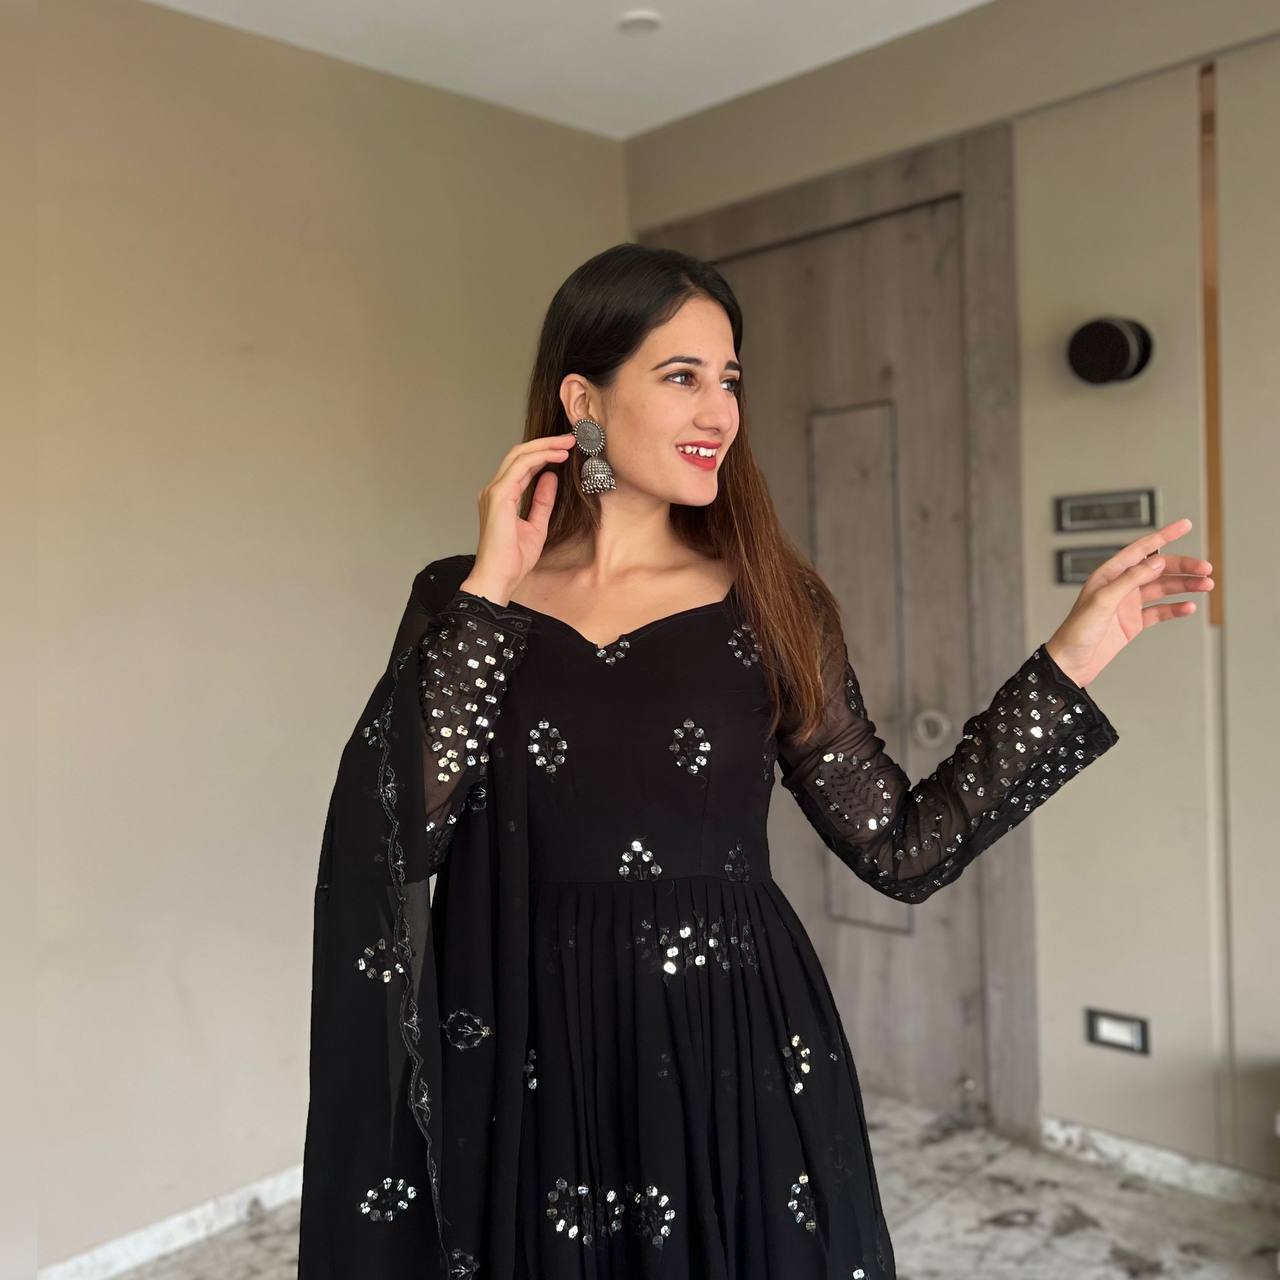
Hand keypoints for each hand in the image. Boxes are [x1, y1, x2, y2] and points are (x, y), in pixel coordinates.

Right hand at [460, 432, 576, 601]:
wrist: (499, 577)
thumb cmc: (512, 559)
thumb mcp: (537, 525)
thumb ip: (542, 501)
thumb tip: (551, 477)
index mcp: (501, 497)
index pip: (521, 466)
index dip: (543, 454)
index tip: (565, 450)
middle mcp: (494, 490)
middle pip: (519, 454)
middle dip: (545, 443)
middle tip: (570, 439)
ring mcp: (494, 491)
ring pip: (519, 456)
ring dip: (545, 446)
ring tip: (567, 443)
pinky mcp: (499, 496)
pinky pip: (520, 467)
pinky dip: (540, 457)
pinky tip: (557, 457)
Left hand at [1044, 517, 1213, 685]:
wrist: (1070, 664)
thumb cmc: (1076, 631)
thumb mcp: (1103, 601)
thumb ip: (1130, 580)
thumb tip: (1156, 561)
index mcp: (1108, 575)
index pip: (1140, 549)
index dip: (1163, 536)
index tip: (1185, 525)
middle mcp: (1119, 586)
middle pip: (1157, 569)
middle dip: (1183, 567)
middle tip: (1206, 569)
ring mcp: (1127, 605)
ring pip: (1162, 589)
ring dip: (1184, 586)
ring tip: (1206, 585)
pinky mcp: (1132, 624)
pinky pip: (1159, 612)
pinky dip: (1175, 608)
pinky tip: (1189, 606)